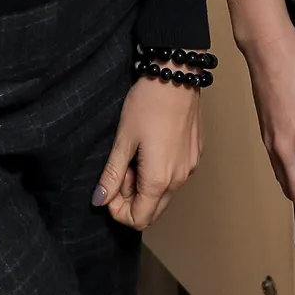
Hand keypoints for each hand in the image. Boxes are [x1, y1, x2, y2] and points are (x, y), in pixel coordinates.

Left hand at [94, 76, 200, 229]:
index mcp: (159, 179)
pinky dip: (160, 173)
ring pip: (165, 194)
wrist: (176, 75)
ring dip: (146, 186)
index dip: (119, 211)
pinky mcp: (195, 155)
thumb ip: (111, 174)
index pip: (139, 219)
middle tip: (120, 170)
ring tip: (135, 156)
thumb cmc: (148, 104)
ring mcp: (190, 168)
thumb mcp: (123, 139)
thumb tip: (99, 200)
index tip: (109, 188)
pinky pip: (176, 177)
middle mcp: (179, 180)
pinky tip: (152, 148)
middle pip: (153, 211)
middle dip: (132, 200)